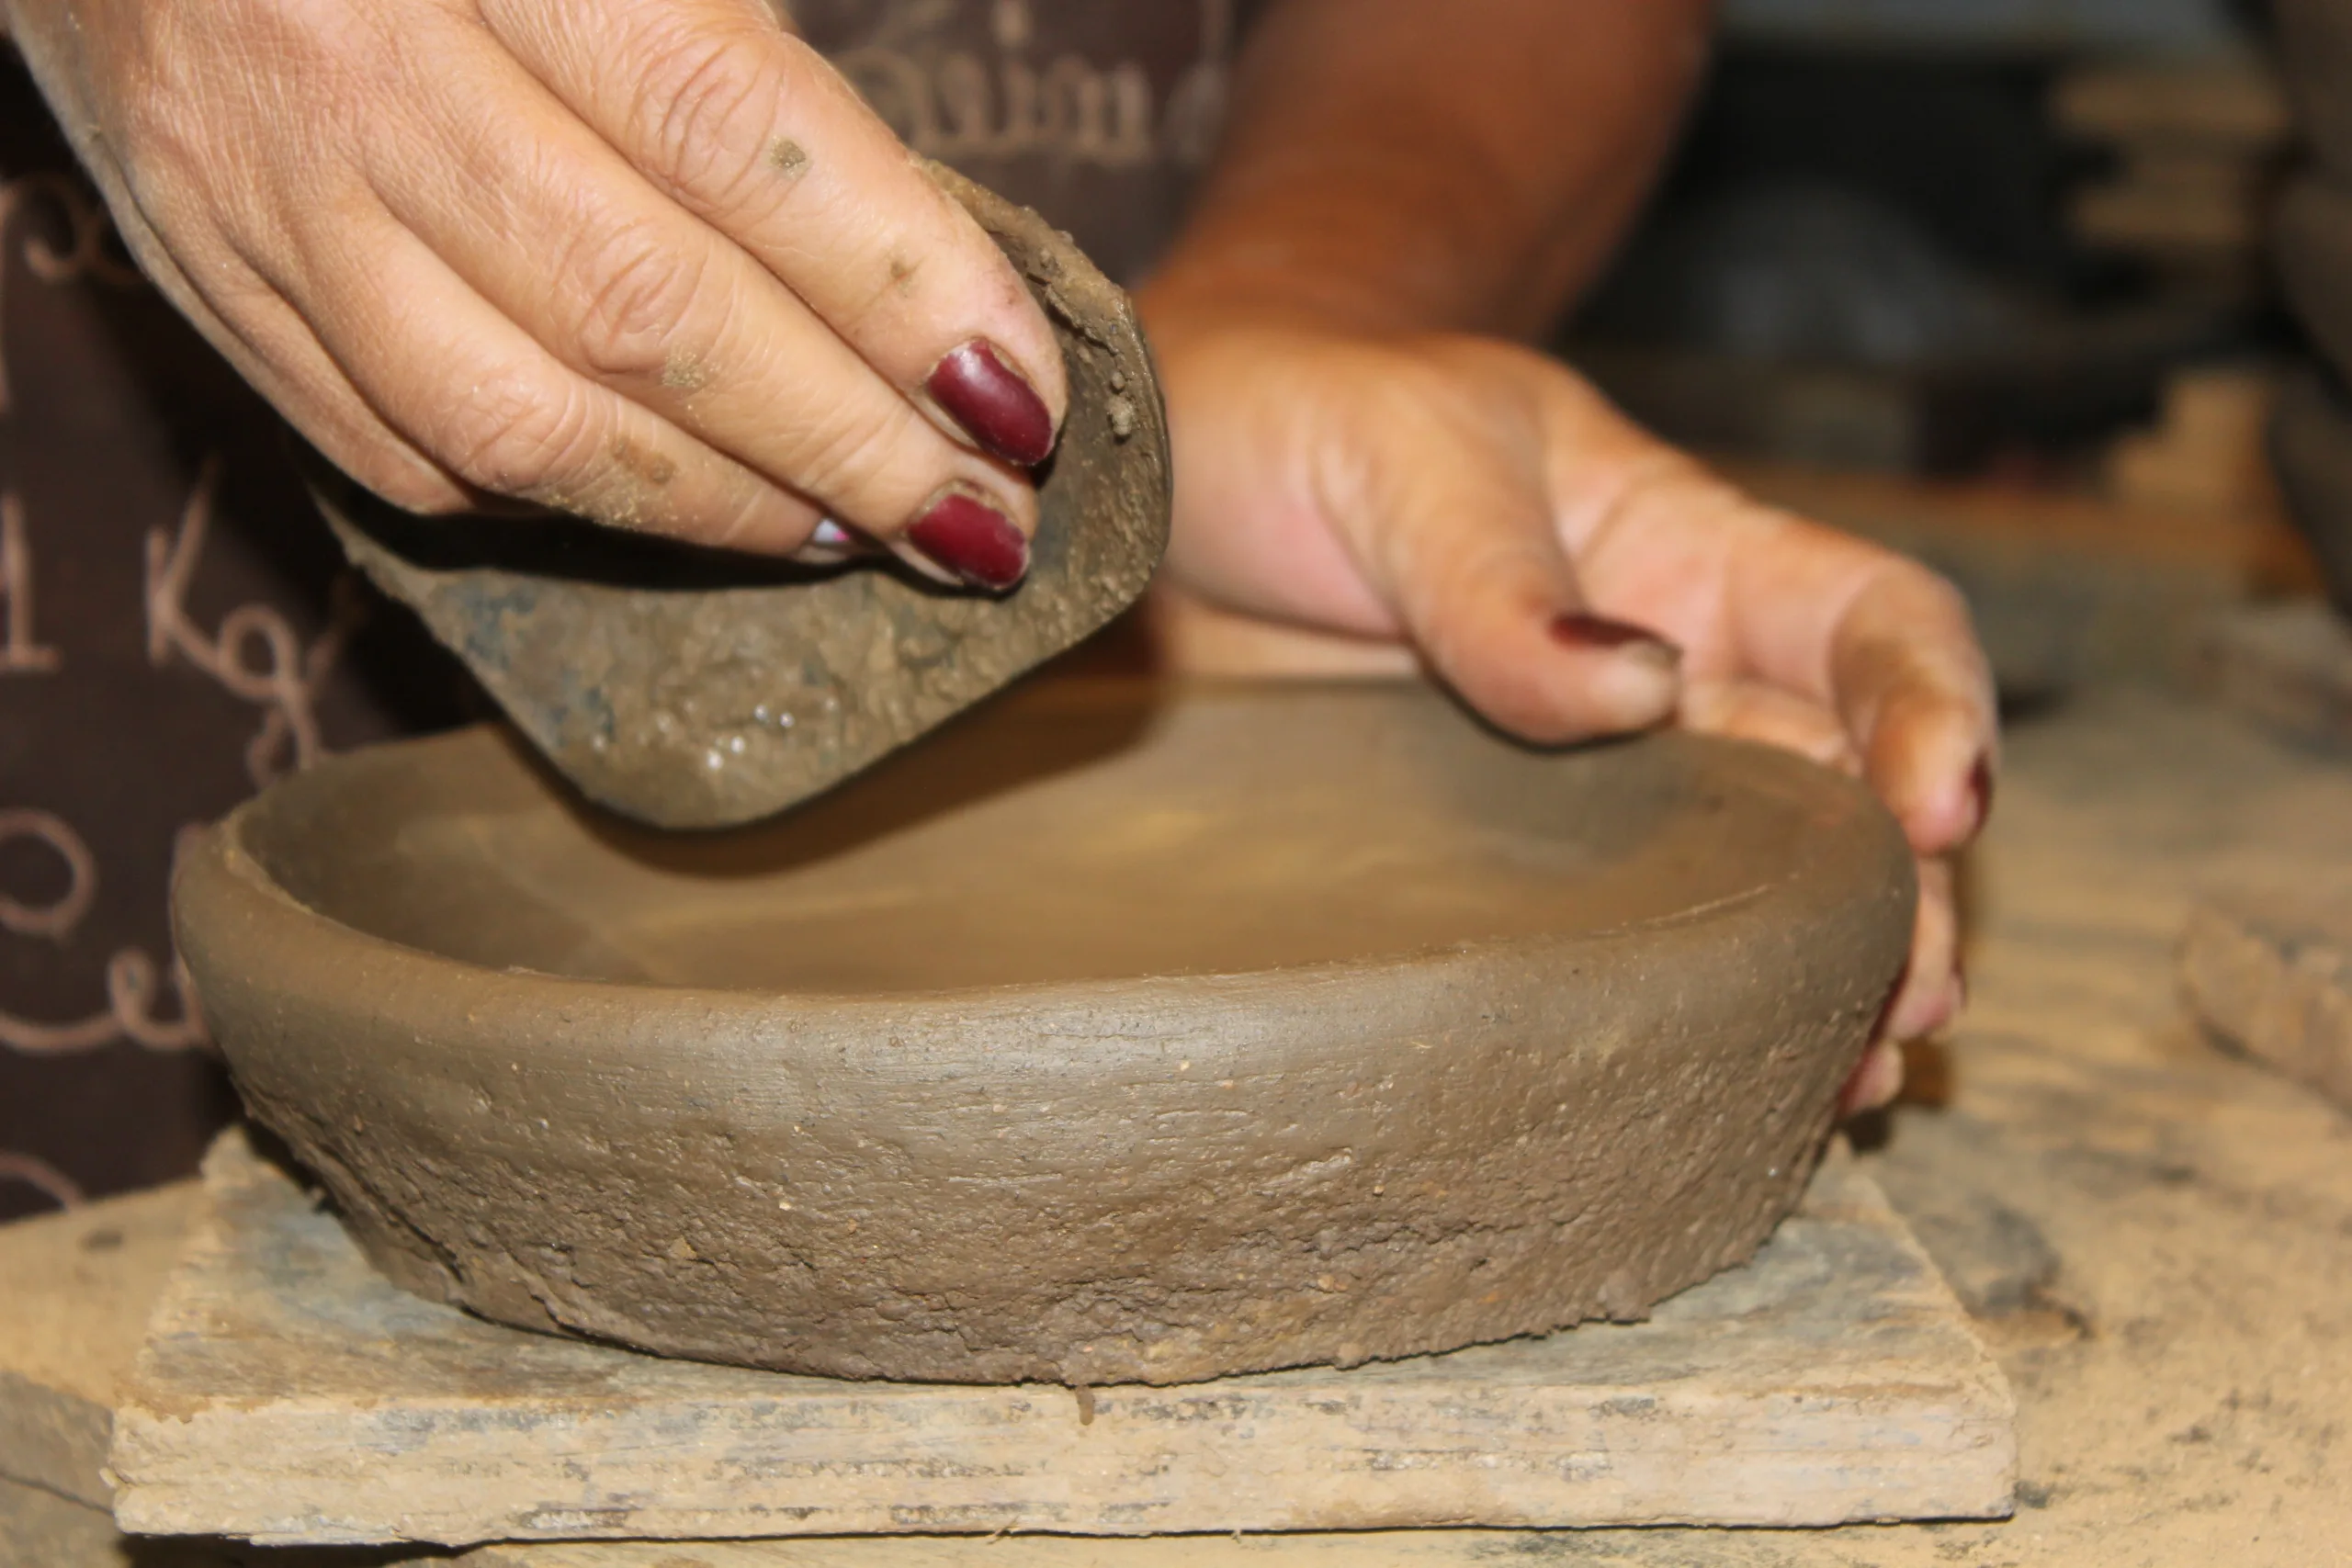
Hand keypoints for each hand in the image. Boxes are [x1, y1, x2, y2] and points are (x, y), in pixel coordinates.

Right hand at [4, 0, 1062, 586]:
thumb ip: (743, 66)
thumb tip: (932, 275)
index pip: (736, 134)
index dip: (903, 283)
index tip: (1023, 393)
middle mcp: (357, 65)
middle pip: (645, 311)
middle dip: (847, 442)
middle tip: (981, 517)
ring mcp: (263, 193)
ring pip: (522, 422)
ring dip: (724, 506)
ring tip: (860, 533)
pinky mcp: (208, 284)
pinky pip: (406, 457)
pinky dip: (575, 508)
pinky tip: (689, 513)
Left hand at [1139, 307, 1996, 1109]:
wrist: (1164, 487)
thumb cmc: (1302, 423)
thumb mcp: (1404, 461)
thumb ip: (1501, 581)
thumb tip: (1642, 689)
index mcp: (1684, 551)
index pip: (1869, 621)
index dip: (1933, 706)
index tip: (1942, 811)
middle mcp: (1671, 680)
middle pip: (1842, 793)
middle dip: (1900, 895)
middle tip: (1909, 1003)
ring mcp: (1586, 787)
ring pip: (1753, 891)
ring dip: (1821, 979)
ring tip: (1850, 1075)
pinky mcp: (1498, 867)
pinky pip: (1617, 944)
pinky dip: (1685, 1014)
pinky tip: (1728, 1085)